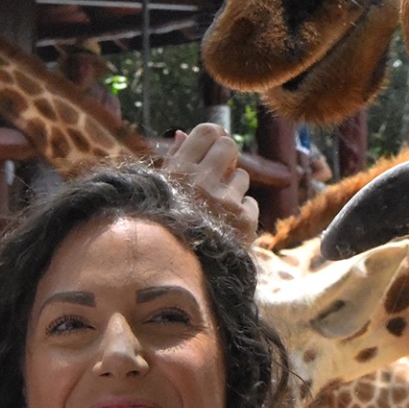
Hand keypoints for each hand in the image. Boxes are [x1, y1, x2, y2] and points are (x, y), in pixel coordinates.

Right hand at [164, 123, 257, 237]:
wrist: (174, 275)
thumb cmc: (164, 228)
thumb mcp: (159, 193)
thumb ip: (173, 161)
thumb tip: (182, 133)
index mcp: (176, 173)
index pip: (207, 132)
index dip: (212, 137)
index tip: (211, 148)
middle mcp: (200, 184)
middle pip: (229, 146)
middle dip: (226, 158)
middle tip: (218, 174)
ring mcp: (224, 202)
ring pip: (241, 176)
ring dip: (231, 189)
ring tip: (215, 210)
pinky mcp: (244, 222)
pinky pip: (250, 202)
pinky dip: (240, 213)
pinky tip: (224, 227)